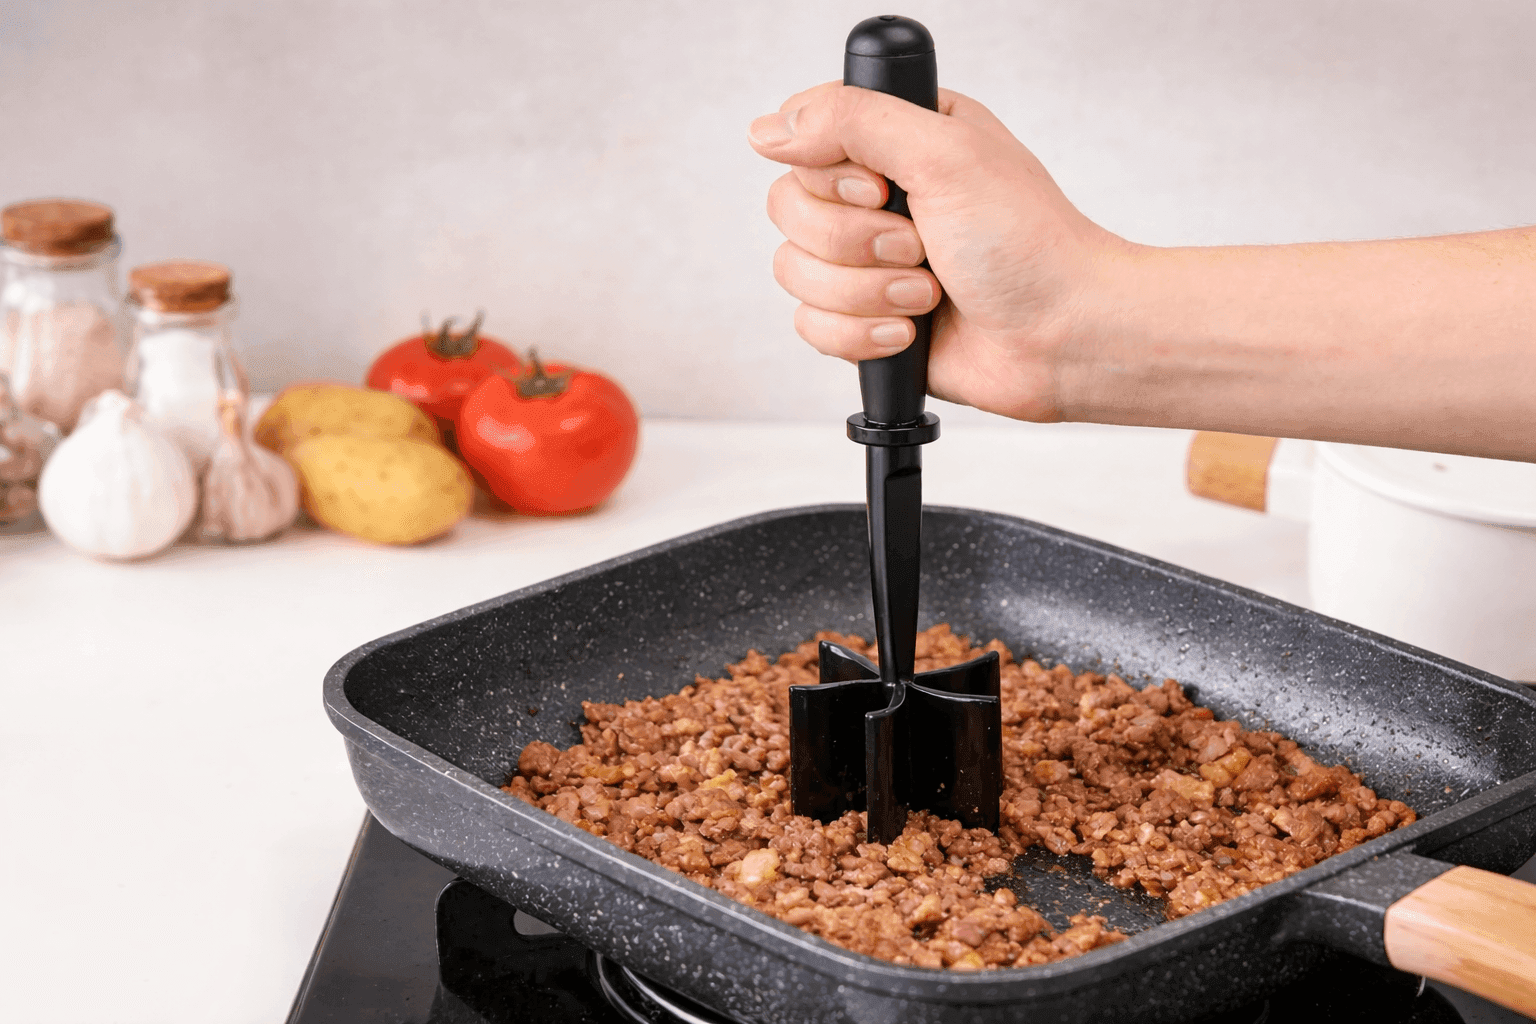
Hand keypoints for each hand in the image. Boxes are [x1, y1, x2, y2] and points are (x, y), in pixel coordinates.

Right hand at [748, 82, 1125, 421]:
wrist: (1062, 338)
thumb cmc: (1030, 245)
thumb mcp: (945, 153)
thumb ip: (853, 121)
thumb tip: (770, 130)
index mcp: (897, 138)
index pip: (802, 139)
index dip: (830, 175)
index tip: (882, 189)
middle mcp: (877, 195)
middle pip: (789, 210)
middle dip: (855, 243)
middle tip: (919, 246)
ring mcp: (867, 261)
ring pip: (795, 273)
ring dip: (866, 292)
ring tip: (928, 293)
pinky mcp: (864, 317)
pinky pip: (811, 326)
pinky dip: (862, 334)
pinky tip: (912, 331)